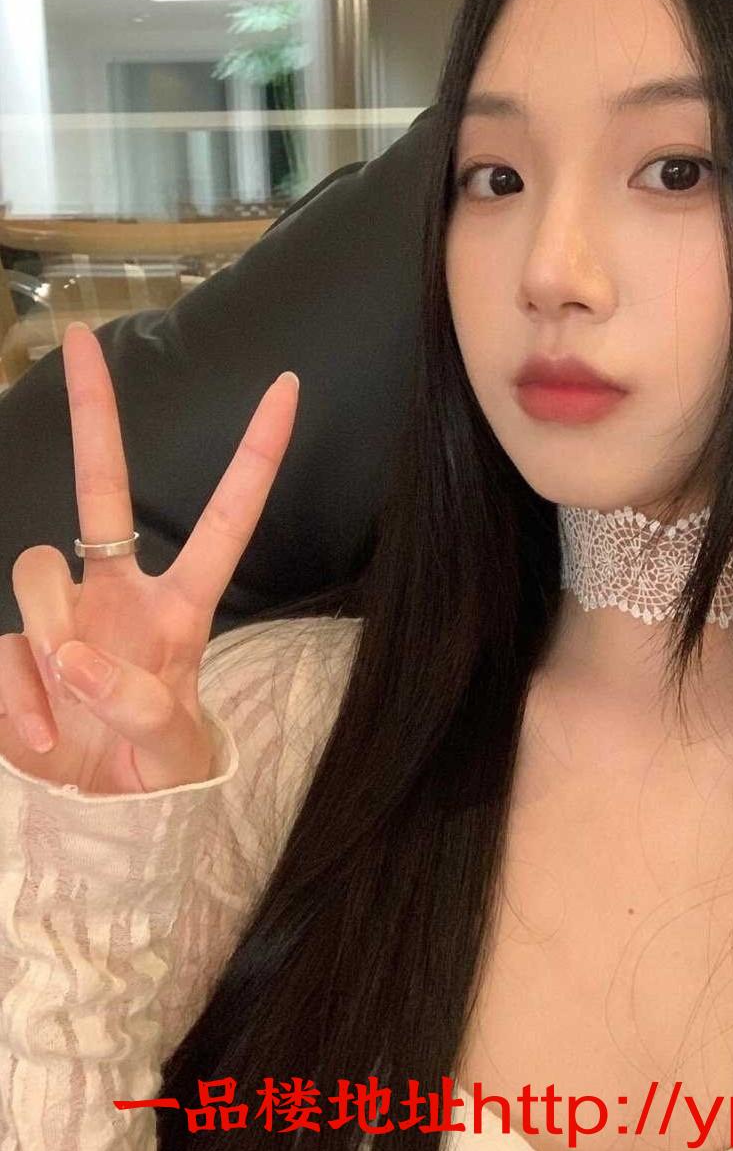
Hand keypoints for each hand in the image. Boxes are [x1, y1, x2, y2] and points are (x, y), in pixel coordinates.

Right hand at [0, 322, 299, 793]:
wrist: (104, 810)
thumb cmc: (157, 768)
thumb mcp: (172, 752)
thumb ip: (138, 708)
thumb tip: (77, 656)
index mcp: (182, 605)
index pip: (225, 518)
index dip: (255, 456)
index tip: (287, 386)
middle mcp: (119, 590)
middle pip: (101, 489)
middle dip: (94, 416)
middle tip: (79, 340)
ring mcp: (63, 611)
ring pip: (35, 571)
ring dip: (46, 647)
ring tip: (66, 720)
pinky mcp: (14, 644)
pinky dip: (13, 698)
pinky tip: (37, 739)